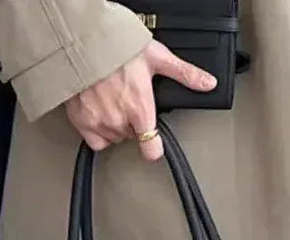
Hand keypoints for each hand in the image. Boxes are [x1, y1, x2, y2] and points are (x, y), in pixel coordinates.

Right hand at [65, 40, 216, 161]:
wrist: (83, 39)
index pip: (151, 149)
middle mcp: (119, 120)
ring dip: (116, 125)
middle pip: (132, 137)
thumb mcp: (157, 56)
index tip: (154, 142)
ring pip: (114, 137)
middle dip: (133, 123)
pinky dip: (98, 130)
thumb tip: (208, 83)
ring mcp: (98, 122)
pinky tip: (100, 113)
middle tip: (129, 100)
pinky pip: (95, 140)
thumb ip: (184, 74)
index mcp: (140, 109)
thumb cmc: (118, 46)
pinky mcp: (82, 121)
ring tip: (114, 102)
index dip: (155, 147)